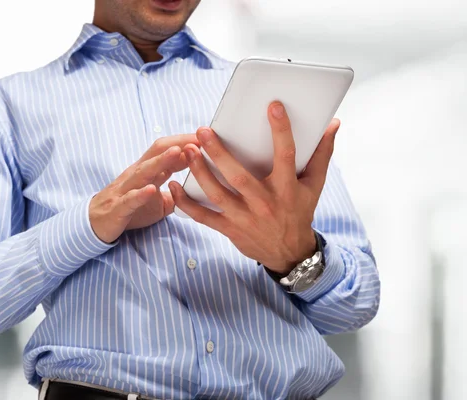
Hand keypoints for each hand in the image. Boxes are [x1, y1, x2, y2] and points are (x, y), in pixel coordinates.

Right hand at [90, 135, 198, 243]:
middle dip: (179, 144)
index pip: (168, 150)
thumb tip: (202, 190)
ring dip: (161, 161)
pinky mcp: (118, 207)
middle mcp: (136, 174)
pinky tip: (151, 189)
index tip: (208, 137)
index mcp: (147, 171)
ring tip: (178, 152)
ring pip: (144, 171)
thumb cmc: (129, 209)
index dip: (188, 143)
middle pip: (157, 152)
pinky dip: (140, 194)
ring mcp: (126, 189)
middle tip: (200, 138)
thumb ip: (178, 194)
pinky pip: (129, 199)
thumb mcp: (159, 202)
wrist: (95, 223)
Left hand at [169, 102, 339, 273]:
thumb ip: (322, 154)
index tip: (272, 106)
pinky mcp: (229, 229)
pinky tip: (172, 185)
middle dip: (219, 153)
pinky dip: (186, 203)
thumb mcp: (314, 185)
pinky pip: (204, 216)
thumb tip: (333, 125)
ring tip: (186, 151)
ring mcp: (245, 217)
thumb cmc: (300, 212)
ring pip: (218, 194)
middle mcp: (265, 203)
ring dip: (200, 172)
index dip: (281, 130)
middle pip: (239, 176)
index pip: (286, 155)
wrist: (289, 252)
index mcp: (288, 189)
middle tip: (203, 131)